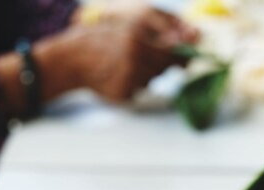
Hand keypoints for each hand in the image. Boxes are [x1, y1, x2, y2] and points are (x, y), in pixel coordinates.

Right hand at [0, 7, 197, 116]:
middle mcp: (136, 51)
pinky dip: (131, 84)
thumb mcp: (126, 22)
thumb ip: (157, 28)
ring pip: (152, 77)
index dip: (187, 48)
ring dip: (145, 73)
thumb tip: (189, 40)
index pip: (174, 44)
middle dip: (164, 61)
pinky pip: (138, 89)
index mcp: (137, 30)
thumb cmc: (99, 38)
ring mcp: (130, 73)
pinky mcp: (124, 91)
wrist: (70, 59)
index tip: (192, 49)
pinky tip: (116, 75)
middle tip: (145, 56)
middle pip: (167, 63)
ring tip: (124, 64)